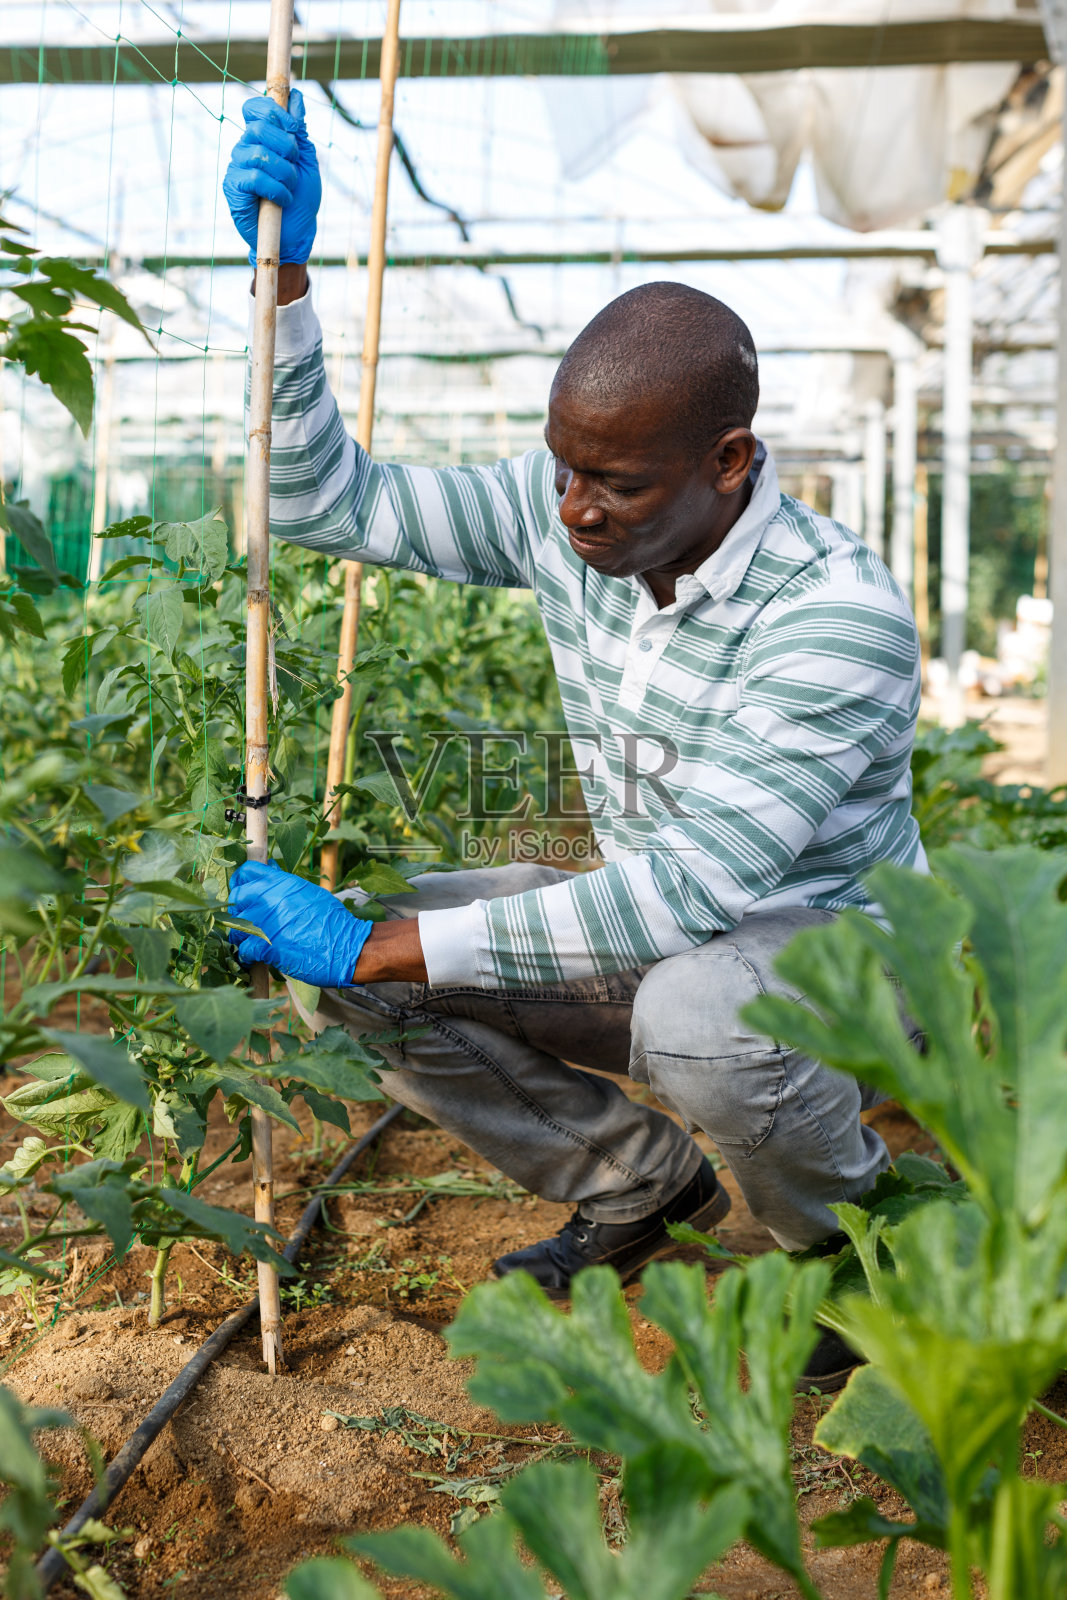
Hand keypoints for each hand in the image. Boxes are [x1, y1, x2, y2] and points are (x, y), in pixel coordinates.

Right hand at [222, 88, 320, 265]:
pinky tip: (282, 200)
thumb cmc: (301, 199)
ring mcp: (236, 167)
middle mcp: (245, 147)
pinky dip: (275, 188)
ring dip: (284, 172)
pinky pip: (253, 177)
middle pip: (259, 127)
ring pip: (259, 153)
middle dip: (286, 146)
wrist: (296, 235)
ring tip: (291, 188)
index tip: (294, 128)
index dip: (274, 111)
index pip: (255, 108)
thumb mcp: (306, 161)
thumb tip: (297, 96)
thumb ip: (299, 131)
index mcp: (260, 137)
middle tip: (295, 167)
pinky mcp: (233, 188)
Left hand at [227, 860, 372, 986]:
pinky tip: (255, 957)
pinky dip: (246, 956)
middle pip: (235, 898)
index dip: (240, 882)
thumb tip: (271, 867)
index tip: (243, 893)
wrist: (346, 947)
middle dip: (236, 910)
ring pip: (234, 926)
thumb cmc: (332, 920)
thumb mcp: (309, 892)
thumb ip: (285, 883)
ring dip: (239, 935)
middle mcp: (270, 899)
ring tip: (250, 941)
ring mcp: (266, 922)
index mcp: (282, 883)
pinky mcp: (266, 946)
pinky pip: (243, 950)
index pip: (246, 871)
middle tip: (245, 921)